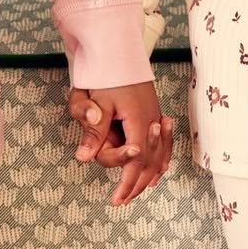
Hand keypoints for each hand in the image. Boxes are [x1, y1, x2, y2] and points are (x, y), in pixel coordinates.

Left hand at [68, 82, 172, 205]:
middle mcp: (151, 121)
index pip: (136, 159)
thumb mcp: (93, 101)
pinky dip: (161, 158)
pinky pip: (162, 143)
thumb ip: (92, 131)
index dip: (128, 182)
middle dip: (137, 183)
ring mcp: (153, 117)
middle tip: (122, 200)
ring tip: (138, 190)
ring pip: (158, 153)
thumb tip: (85, 157)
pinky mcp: (152, 113)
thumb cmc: (105, 72)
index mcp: (138, 120)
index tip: (117, 199)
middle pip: (149, 161)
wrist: (118, 48)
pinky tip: (160, 170)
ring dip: (149, 174)